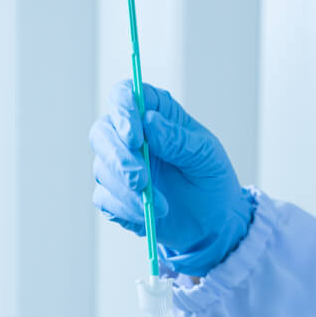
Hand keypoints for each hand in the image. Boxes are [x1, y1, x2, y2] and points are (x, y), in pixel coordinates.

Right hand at [89, 81, 254, 275]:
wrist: (213, 220)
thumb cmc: (212, 178)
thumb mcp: (206, 155)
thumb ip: (178, 139)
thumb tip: (149, 121)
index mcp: (154, 113)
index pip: (123, 96)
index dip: (122, 111)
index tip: (135, 137)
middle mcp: (130, 136)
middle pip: (102, 132)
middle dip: (118, 157)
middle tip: (141, 179)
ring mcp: (119, 166)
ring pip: (102, 169)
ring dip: (126, 190)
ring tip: (161, 205)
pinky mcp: (115, 196)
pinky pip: (105, 199)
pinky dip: (126, 209)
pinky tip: (149, 216)